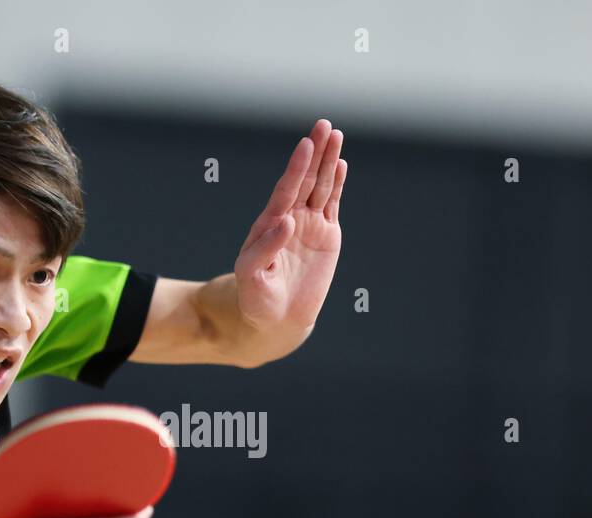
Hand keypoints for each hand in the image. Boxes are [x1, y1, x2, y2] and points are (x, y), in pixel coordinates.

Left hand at [234, 119, 346, 337]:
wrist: (277, 318)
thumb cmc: (256, 298)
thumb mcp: (251, 275)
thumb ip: (265, 248)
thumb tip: (285, 221)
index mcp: (269, 224)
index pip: (285, 190)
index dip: (295, 168)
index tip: (304, 146)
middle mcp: (289, 218)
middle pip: (304, 180)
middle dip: (314, 153)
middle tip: (323, 125)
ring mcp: (308, 224)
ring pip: (321, 187)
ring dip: (328, 162)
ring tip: (335, 135)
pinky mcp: (326, 235)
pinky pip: (332, 204)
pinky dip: (337, 184)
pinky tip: (340, 164)